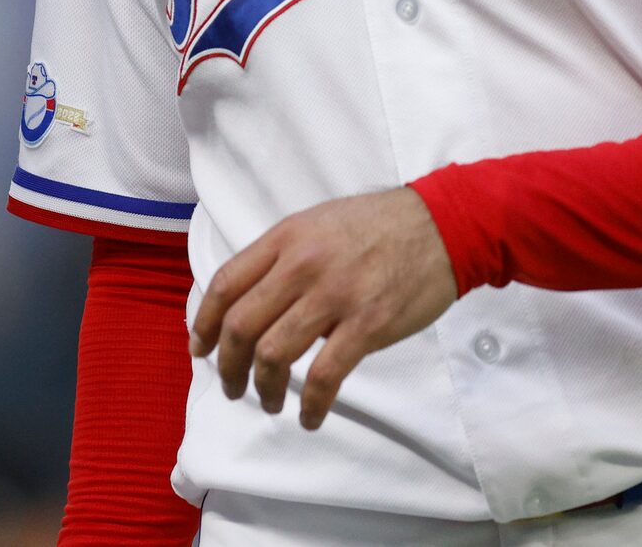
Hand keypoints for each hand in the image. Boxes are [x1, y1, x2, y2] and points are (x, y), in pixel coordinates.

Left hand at [189, 187, 458, 430]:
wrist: (440, 226)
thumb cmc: (376, 226)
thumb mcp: (315, 224)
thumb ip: (282, 258)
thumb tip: (251, 301)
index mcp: (285, 239)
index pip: (226, 284)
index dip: (205, 323)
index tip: (201, 349)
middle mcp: (301, 266)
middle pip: (242, 325)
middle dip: (228, 366)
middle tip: (232, 387)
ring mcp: (334, 296)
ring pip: (274, 354)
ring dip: (263, 389)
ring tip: (268, 402)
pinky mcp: (368, 324)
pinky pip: (324, 375)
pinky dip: (310, 404)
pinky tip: (308, 416)